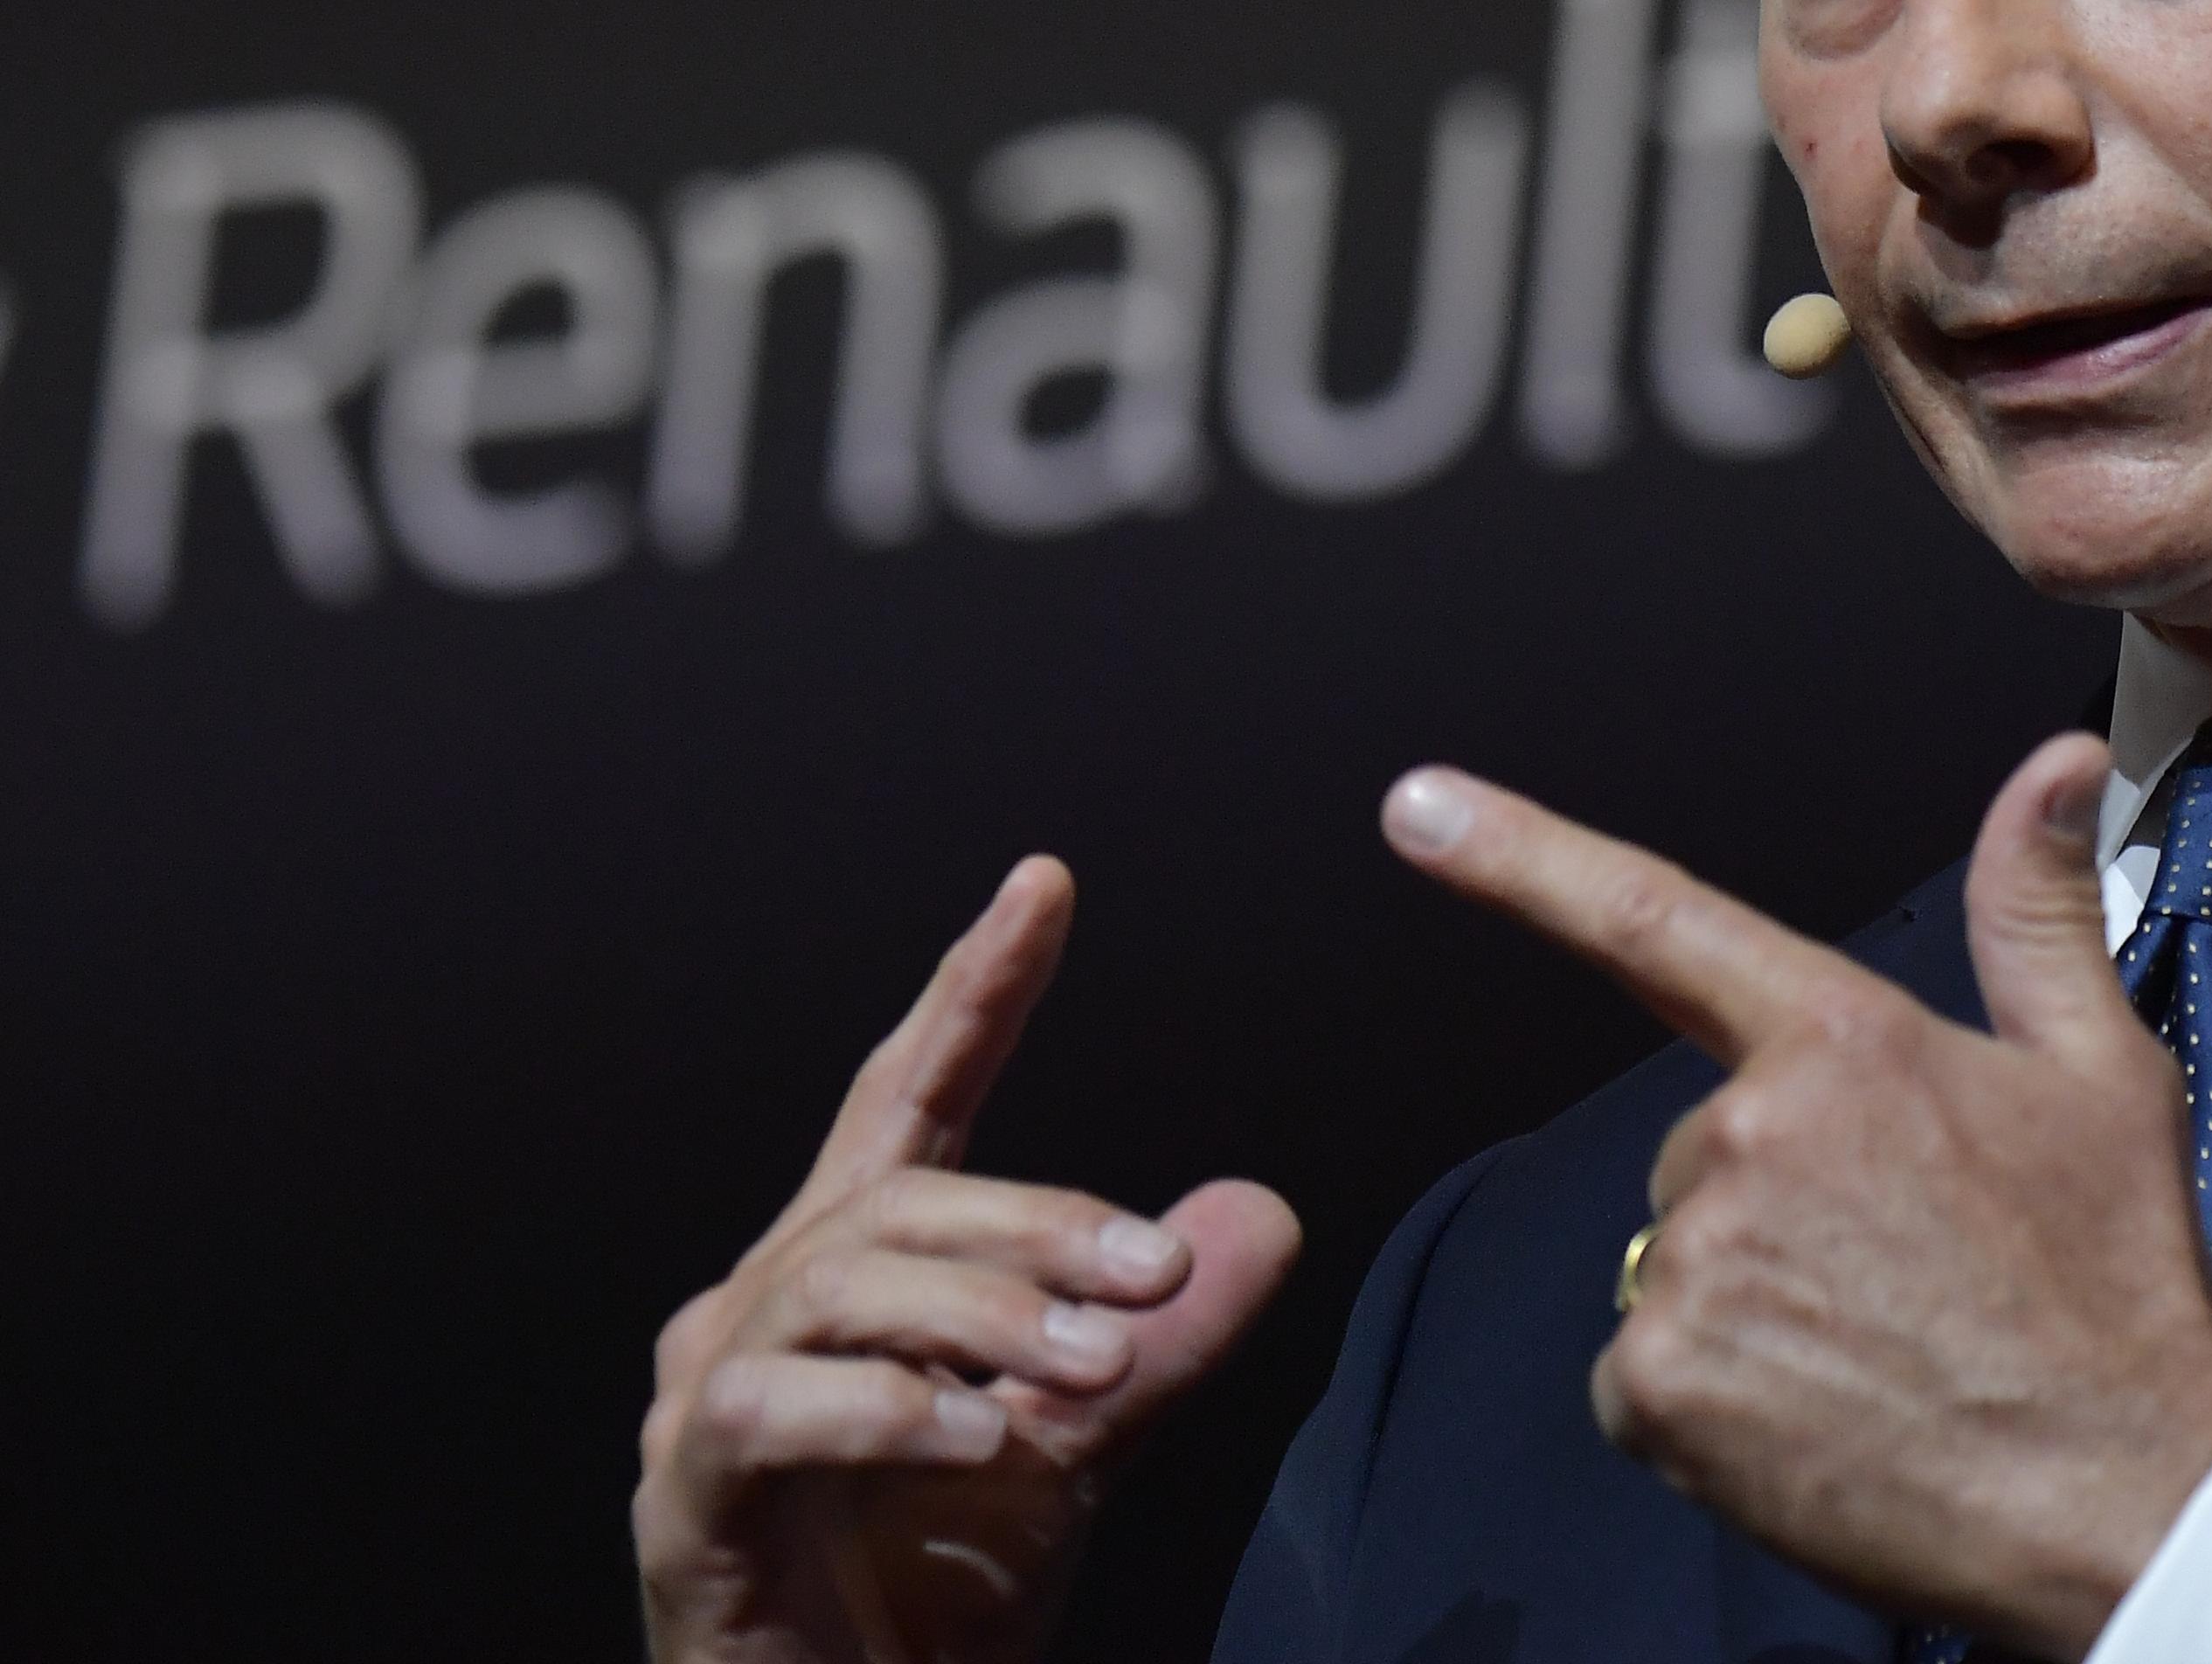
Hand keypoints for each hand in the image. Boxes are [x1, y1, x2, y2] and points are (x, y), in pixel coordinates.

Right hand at [633, 857, 1301, 1663]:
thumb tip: (1264, 1211)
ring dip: (984, 1313)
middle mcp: (759, 1308)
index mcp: (850, 1269)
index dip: (975, 990)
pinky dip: (887, 1413)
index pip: (912, 1096)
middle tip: (1156, 1272)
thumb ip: (1162, 1337)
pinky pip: (770, 1413)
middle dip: (1037, 1221)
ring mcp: (702, 1400)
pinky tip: (982, 1443)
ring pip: (842, 1286)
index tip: (1046, 885)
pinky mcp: (682, 1500)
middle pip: (898, 1199)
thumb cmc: (943, 1592)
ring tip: (1095, 1363)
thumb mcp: (1081, 1447)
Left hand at [1380, 736, 2211, 1661]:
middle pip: (1701, 1145)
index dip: (1520, 855)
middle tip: (1897, 1264)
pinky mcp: (1660, 1387)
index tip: (1418, 807)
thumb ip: (2037, 907)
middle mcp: (1748, 1137)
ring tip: (1875, 1347)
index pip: (1655, 919)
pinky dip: (1712, 1399)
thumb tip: (2059, 767)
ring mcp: (1695, 1265)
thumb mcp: (2102, 1074)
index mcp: (1842, 1041)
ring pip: (1676, 1257)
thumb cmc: (2113, 1289)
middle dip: (1775, 1195)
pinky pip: (1646, 1370)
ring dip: (1748, 1299)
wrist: (2126, 1500)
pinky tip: (1818, 1414)